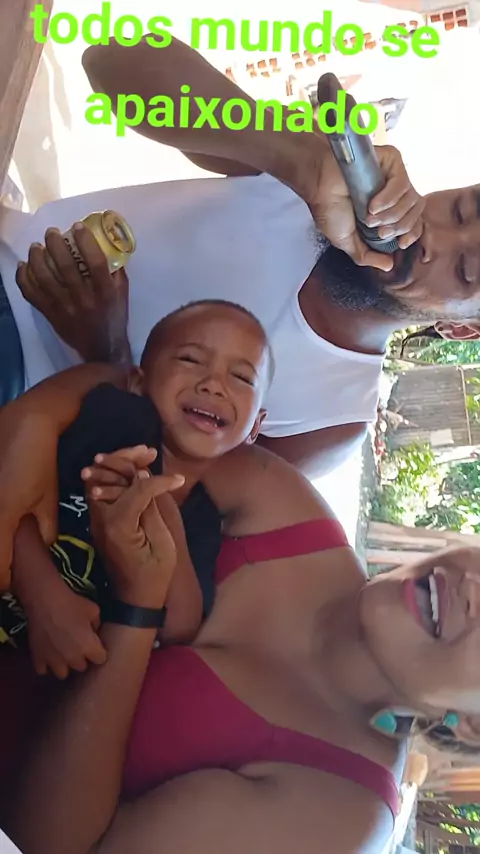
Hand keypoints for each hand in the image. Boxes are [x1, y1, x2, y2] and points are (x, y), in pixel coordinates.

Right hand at [0, 413, 57, 590]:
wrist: (24, 421)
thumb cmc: (39, 461)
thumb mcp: (46, 500)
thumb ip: (43, 532)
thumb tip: (39, 549)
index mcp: (0, 520)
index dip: (6, 581)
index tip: (15, 581)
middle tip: (9, 563)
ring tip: (8, 538)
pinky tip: (4, 517)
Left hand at [16, 224, 130, 362]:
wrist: (103, 349)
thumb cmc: (114, 318)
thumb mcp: (122, 294)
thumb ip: (115, 271)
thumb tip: (107, 245)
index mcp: (106, 293)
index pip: (96, 261)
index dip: (85, 241)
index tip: (77, 226)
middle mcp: (85, 299)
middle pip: (66, 266)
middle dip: (55, 244)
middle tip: (51, 232)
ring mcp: (65, 308)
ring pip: (44, 278)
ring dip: (37, 258)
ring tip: (36, 247)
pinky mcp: (51, 315)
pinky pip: (32, 294)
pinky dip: (24, 278)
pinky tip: (24, 266)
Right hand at [24, 579, 106, 679]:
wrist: (45, 599)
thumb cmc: (72, 603)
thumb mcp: (94, 610)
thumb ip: (97, 625)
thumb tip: (94, 632)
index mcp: (89, 648)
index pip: (101, 659)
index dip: (98, 651)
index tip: (95, 644)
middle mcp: (73, 659)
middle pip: (82, 667)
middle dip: (82, 658)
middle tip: (78, 645)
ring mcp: (54, 661)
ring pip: (63, 673)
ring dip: (64, 664)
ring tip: (63, 652)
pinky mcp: (38, 659)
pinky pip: (43, 670)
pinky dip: (46, 664)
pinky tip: (48, 653)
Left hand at [85, 462, 183, 608]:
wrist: (135, 598)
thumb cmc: (155, 574)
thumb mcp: (163, 543)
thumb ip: (153, 508)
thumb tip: (147, 478)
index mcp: (120, 524)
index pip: (138, 487)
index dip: (160, 480)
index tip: (179, 481)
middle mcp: (102, 518)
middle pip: (108, 474)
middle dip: (127, 458)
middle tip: (148, 451)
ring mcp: (97, 519)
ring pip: (100, 478)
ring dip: (118, 463)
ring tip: (140, 454)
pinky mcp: (99, 520)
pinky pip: (102, 489)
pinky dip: (114, 475)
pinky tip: (132, 470)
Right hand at [303, 136, 424, 271]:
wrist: (318, 185)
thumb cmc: (329, 208)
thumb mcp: (347, 241)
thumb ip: (367, 255)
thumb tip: (388, 266)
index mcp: (388, 211)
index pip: (414, 222)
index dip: (412, 234)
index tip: (401, 243)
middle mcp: (394, 193)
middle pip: (416, 212)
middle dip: (398, 227)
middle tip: (377, 230)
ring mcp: (393, 176)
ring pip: (411, 199)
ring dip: (391, 214)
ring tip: (369, 216)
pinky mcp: (391, 160)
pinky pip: (402, 183)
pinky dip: (389, 198)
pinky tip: (372, 204)